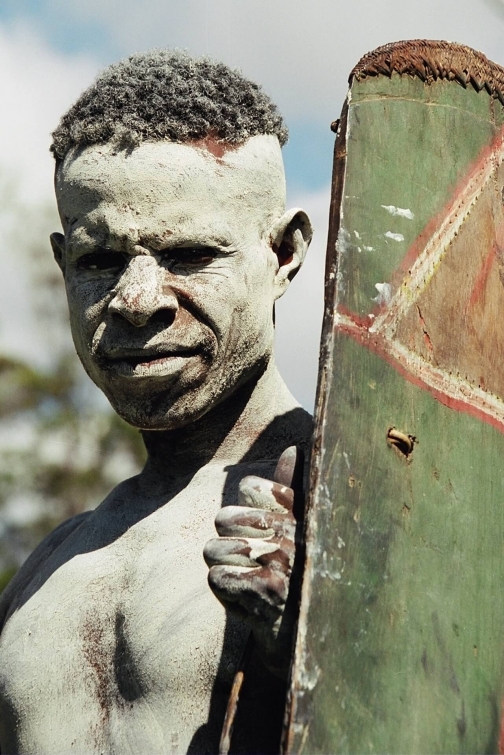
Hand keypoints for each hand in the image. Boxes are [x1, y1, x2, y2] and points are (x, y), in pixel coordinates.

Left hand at [203, 446, 303, 677]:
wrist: (309, 630)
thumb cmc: (300, 569)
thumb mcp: (302, 524)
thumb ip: (292, 485)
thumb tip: (293, 449)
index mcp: (299, 511)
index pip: (249, 486)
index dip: (246, 506)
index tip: (261, 524)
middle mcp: (292, 532)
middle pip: (222, 518)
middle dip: (226, 537)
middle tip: (248, 553)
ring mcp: (279, 562)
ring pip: (213, 549)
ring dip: (221, 564)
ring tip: (244, 573)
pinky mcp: (265, 592)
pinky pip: (216, 577)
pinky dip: (224, 588)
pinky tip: (244, 594)